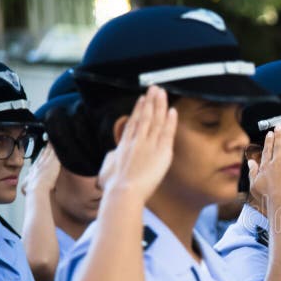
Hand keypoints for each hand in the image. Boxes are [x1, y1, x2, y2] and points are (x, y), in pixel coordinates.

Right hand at [22, 143, 60, 195]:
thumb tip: (24, 188)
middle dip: (47, 148)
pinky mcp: (53, 164)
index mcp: (34, 169)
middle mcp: (40, 164)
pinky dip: (57, 149)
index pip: (39, 160)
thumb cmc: (31, 190)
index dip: (41, 154)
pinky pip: (56, 154)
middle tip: (50, 142)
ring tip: (54, 141)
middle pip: (44, 154)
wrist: (36, 189)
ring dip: (52, 146)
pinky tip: (60, 145)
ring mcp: (46, 163)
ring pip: (50, 152)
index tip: (44, 150)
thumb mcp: (25, 186)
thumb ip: (26, 185)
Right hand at [98, 86, 177, 202]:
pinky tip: (172, 110)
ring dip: (160, 105)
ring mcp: (149, 145)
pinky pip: (167, 133)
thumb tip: (111, 155)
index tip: (142, 99)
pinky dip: (170, 121)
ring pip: (156, 121)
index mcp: (124, 145)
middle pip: (145, 116)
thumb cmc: (114, 187)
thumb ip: (111, 159)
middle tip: (155, 88)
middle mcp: (137, 141)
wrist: (123, 192)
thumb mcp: (107, 169)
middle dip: (150, 101)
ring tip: (163, 92)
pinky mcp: (161, 152)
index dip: (139, 109)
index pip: (134, 123)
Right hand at [248, 125, 280, 208]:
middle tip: (279, 127)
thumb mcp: (254, 185)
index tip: (270, 133)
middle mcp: (276, 163)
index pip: (267, 150)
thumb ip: (252, 172)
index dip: (269, 141)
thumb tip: (250, 162)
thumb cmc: (267, 197)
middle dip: (278, 135)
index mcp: (265, 167)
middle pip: (278, 146)